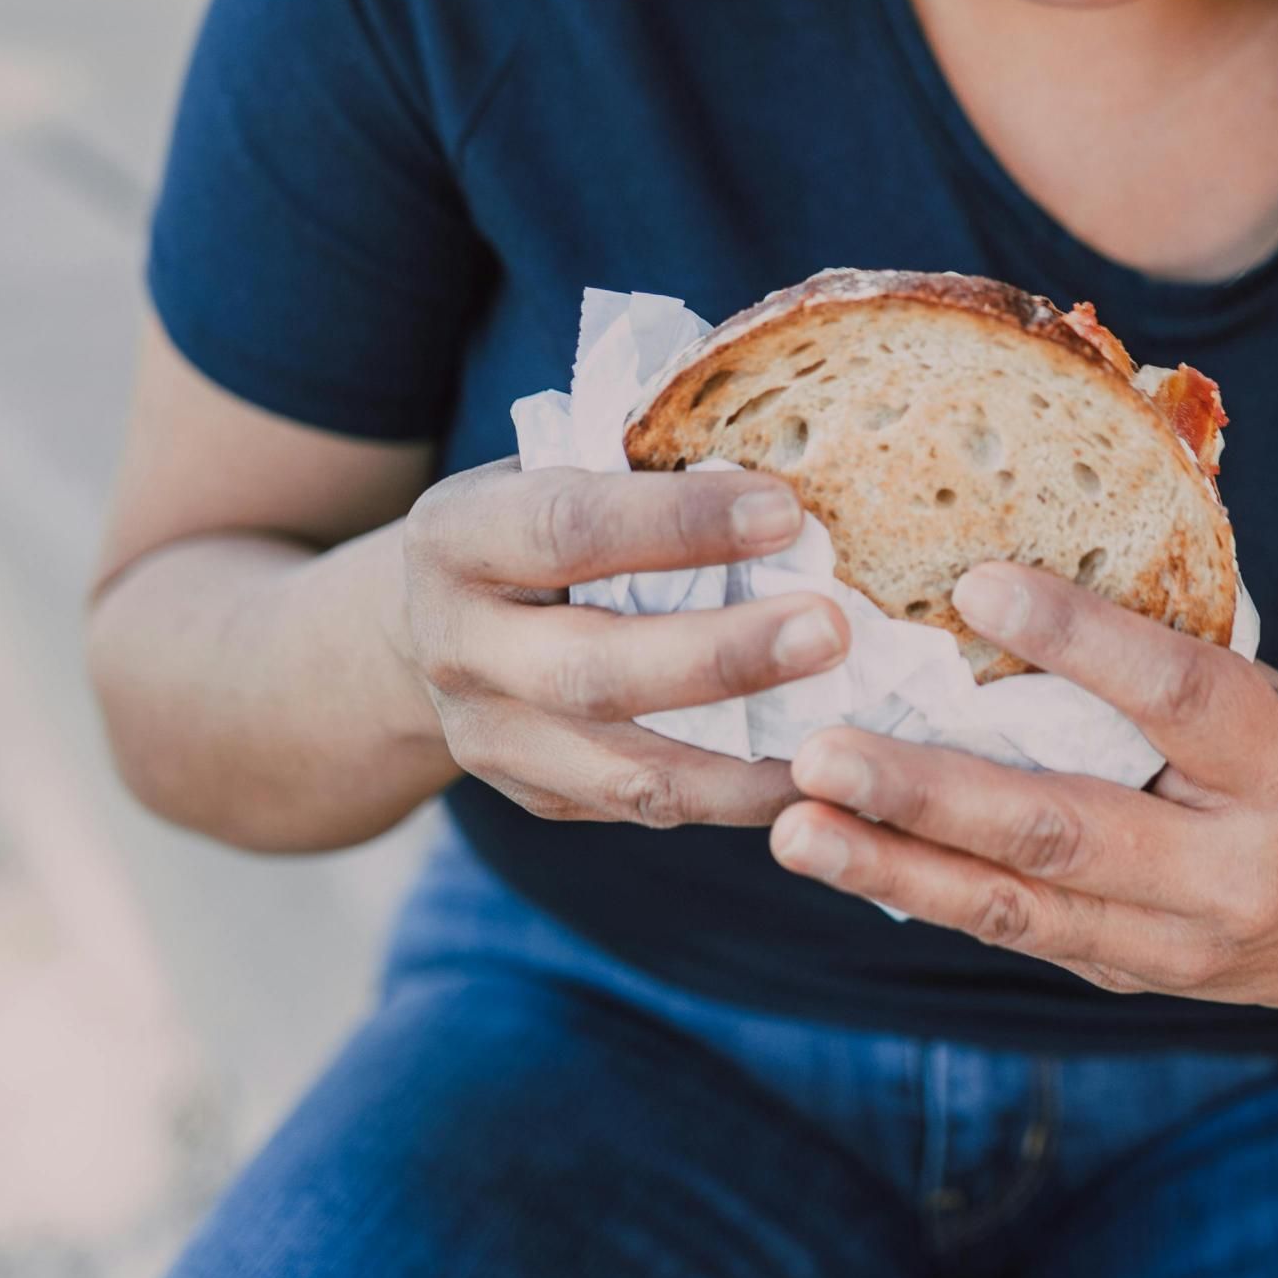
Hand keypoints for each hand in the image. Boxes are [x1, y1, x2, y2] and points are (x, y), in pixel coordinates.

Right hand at [397, 459, 848, 829]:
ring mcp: (488, 737)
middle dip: (722, 656)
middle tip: (831, 629)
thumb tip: (796, 481)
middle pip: (593, 671)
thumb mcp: (558, 469)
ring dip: (745, 758)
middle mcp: (457, 647)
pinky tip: (811, 770)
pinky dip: (737, 795)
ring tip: (844, 731)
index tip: (786, 511)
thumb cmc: (539, 514)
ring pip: (625, 770)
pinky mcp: (535, 797)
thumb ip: (643, 474)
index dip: (679, 523)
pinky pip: (646, 808)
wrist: (434, 616)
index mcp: (457, 537)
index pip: (569, 529)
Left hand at [772, 561, 1277, 1017]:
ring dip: (891, 865)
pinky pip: (1006, 931)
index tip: (977, 582)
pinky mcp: (1116, 975)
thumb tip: (1016, 553)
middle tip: (823, 751)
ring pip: (1013, 907)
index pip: (1179, 694)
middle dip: (931, 794)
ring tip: (794, 827)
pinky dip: (916, 890)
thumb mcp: (1272, 691)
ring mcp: (1170, 942)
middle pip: (1064, 829)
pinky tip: (839, 852)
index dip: (1081, 638)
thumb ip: (1165, 647)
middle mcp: (1228, 870)